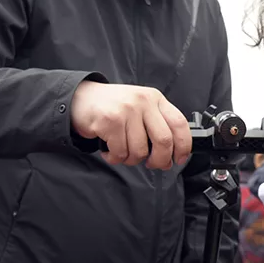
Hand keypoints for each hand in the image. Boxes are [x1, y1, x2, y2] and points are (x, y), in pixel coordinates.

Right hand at [70, 82, 191, 169]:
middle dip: (160, 160)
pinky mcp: (109, 121)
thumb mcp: (139, 108)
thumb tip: (170, 157)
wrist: (80, 98)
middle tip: (152, 164)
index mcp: (155, 98)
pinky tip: (109, 150)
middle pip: (164, 140)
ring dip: (131, 160)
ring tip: (122, 151)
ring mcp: (126, 110)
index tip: (180, 159)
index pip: (179, 124)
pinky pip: (120, 152)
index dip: (183, 146)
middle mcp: (143, 102)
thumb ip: (156, 126)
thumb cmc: (113, 108)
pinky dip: (115, 158)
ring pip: (140, 151)